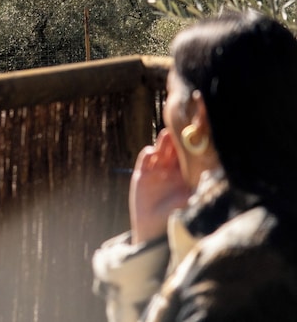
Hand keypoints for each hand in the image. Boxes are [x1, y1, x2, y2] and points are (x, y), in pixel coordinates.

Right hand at [129, 129, 191, 243]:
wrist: (154, 230)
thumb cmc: (177, 217)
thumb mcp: (194, 200)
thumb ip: (202, 187)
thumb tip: (218, 174)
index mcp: (186, 175)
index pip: (189, 155)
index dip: (191, 145)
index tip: (197, 134)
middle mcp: (172, 170)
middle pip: (174, 149)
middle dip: (177, 138)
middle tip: (181, 129)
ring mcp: (156, 171)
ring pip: (160, 150)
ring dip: (163, 142)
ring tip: (167, 135)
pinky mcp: (142, 174)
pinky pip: (145, 160)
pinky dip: (148, 153)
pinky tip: (153, 153)